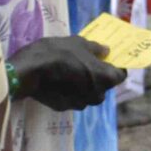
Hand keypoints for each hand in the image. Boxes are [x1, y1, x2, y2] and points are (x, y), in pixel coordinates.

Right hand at [10, 34, 124, 110]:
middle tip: (85, 62)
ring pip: (88, 93)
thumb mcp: (78, 42)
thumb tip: (106, 50)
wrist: (30, 70)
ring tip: (70, 70)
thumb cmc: (58, 52)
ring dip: (83, 84)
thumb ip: (96, 48)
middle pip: (103, 85)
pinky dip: (69, 90)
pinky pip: (72, 98)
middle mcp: (97, 95)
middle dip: (97, 76)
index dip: (115, 67)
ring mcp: (81, 104)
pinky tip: (58, 80)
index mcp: (105, 78)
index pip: (120, 75)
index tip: (107, 59)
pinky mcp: (65, 108)